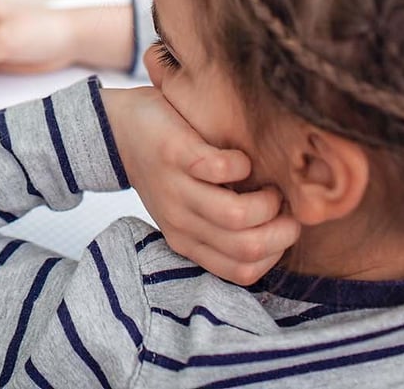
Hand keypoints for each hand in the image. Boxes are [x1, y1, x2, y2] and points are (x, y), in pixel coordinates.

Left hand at [102, 86, 300, 284]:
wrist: (120, 130)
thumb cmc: (168, 171)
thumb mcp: (190, 210)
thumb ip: (223, 227)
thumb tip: (283, 232)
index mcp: (187, 241)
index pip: (244, 272)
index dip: (276, 253)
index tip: (283, 226)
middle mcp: (180, 221)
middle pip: (248, 249)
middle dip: (283, 230)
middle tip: (283, 207)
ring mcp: (176, 189)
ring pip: (237, 216)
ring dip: (267, 201)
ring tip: (267, 185)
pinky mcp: (175, 154)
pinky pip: (220, 169)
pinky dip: (241, 164)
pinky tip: (239, 159)